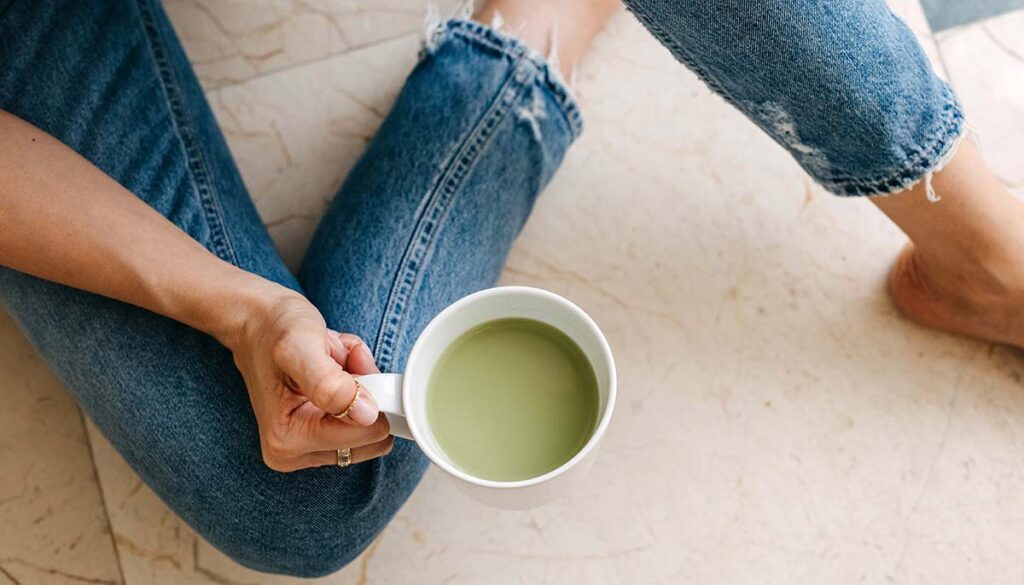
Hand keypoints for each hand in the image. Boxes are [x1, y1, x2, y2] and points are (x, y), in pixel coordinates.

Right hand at [218, 285, 392, 471]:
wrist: (257, 321)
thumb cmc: (274, 330)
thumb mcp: (299, 347)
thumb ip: (330, 385)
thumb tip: (366, 415)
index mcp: (287, 440)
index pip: (366, 435)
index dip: (368, 394)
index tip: (346, 366)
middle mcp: (295, 453)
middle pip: (372, 435)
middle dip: (365, 391)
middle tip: (337, 363)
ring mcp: (309, 447)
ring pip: (372, 424)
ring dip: (363, 386)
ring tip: (331, 364)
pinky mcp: (322, 437)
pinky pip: (366, 417)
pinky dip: (360, 386)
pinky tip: (334, 369)